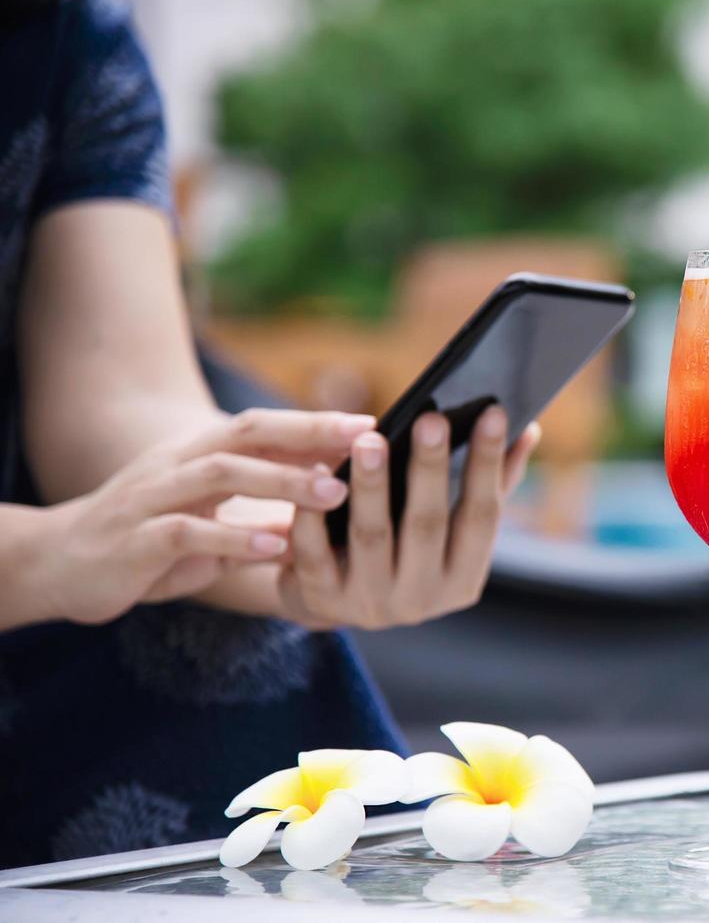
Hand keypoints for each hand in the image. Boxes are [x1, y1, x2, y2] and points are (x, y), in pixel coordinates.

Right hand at [10, 409, 375, 625]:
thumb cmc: (149, 542)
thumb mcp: (212, 523)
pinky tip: (276, 549)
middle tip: (366, 439)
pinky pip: (189, 533)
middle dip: (308, 432)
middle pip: (247, 432)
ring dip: (282, 482)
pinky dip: (235, 539)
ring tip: (335, 494)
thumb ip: (263, 515)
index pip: (264, 426)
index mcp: (198, 454)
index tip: (373, 422)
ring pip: (222, 474)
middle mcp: (178, 464)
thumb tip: (328, 512)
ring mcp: (154, 497)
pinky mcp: (136, 540)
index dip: (316, 422)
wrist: (58, 564)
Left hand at [278, 405, 539, 629]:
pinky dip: (316, 512)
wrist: (336, 601)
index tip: (492, 413)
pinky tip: (320, 470)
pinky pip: (316, 552)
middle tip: (430, 418)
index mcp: (464, 579)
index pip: (483, 516)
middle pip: (428, 525)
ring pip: (372, 536)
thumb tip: (528, 429)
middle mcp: (423, 599)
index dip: (488, 464)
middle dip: (430, 470)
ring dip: (372, 485)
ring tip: (371, 439)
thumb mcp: (450, 527)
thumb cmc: (407, 548)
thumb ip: (490, 482)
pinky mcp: (323, 601)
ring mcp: (371, 604)